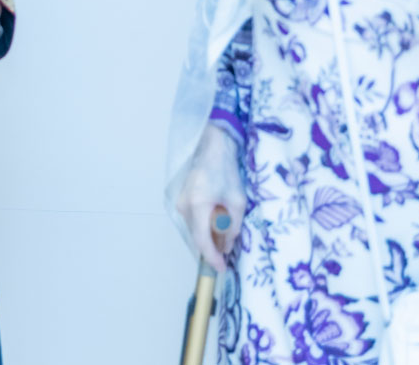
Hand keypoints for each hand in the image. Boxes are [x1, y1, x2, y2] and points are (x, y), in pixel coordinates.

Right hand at [175, 124, 245, 272]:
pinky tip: (216, 223)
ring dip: (208, 237)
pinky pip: (193, 221)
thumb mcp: (238, 202)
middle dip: (211, 249)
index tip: (221, 269)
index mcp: (198, 205)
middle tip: (226, 256)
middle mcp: (185, 206)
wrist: (213, 150)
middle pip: (196, 237)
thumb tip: (227, 247)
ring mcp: (180, 203)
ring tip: (224, 236)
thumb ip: (233, 227)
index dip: (212, 258)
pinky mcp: (181, 200)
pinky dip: (204, 227)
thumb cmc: (227, 172)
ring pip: (194, 230)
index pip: (202, 241)